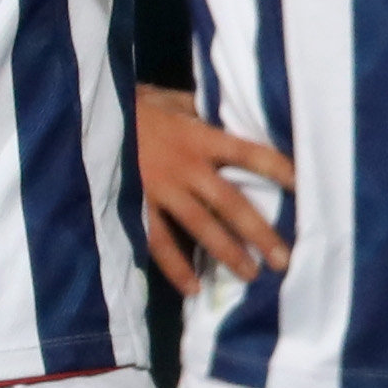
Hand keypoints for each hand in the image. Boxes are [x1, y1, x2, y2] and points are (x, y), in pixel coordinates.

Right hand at [137, 83, 294, 286]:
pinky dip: (176, 268)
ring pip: (200, 228)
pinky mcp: (136, 207)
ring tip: (251, 276)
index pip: (250, 154)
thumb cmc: (131, 106)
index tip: (306, 187)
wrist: (82, 113)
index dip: (279, 169)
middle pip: (231, 203)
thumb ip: (198, 111)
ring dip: (227, 254)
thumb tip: (229, 113)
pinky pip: (159, 243)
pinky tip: (193, 288)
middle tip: (285, 260)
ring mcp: (160, 189)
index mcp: (199, 137)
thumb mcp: (168, 99)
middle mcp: (185, 166)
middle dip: (260, 233)